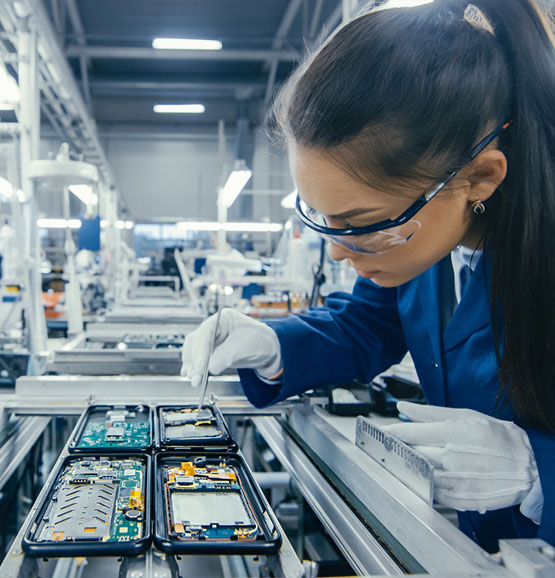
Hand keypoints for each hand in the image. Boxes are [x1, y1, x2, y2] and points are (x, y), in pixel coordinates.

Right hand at [181, 308, 281, 387]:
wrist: (267, 350)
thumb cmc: (260, 340)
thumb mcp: (245, 346)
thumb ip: (227, 356)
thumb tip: (211, 367)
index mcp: (223, 318)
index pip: (206, 332)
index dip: (201, 349)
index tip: (201, 365)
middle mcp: (214, 328)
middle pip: (197, 342)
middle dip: (196, 361)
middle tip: (196, 377)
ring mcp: (211, 340)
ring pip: (193, 351)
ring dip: (192, 365)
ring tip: (194, 380)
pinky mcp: (210, 352)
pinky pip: (197, 358)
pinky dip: (193, 367)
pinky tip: (190, 375)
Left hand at [382, 402, 537, 512]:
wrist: (529, 466)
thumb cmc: (498, 436)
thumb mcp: (465, 415)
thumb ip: (430, 412)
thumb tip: (403, 408)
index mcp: (452, 433)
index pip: (408, 433)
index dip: (389, 432)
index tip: (378, 431)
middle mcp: (452, 458)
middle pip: (409, 453)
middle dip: (396, 448)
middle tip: (387, 444)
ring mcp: (455, 481)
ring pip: (417, 474)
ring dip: (406, 467)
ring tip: (405, 459)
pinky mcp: (460, 499)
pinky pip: (430, 491)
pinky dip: (422, 482)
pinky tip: (425, 475)